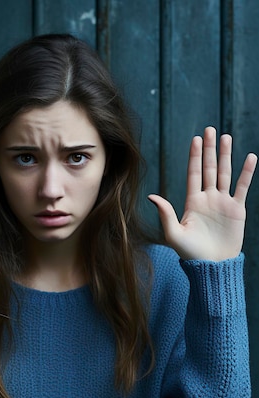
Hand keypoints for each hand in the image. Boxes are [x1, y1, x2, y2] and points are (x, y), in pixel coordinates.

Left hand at [148, 126, 256, 260]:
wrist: (212, 265)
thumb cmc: (190, 253)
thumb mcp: (174, 234)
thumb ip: (165, 214)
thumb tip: (152, 196)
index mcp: (192, 202)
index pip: (193, 174)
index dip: (195, 156)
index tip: (196, 139)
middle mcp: (208, 199)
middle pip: (209, 168)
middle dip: (209, 150)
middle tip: (210, 129)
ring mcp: (223, 202)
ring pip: (225, 173)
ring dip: (226, 156)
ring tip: (226, 137)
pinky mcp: (237, 209)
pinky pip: (243, 187)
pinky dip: (247, 172)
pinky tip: (250, 157)